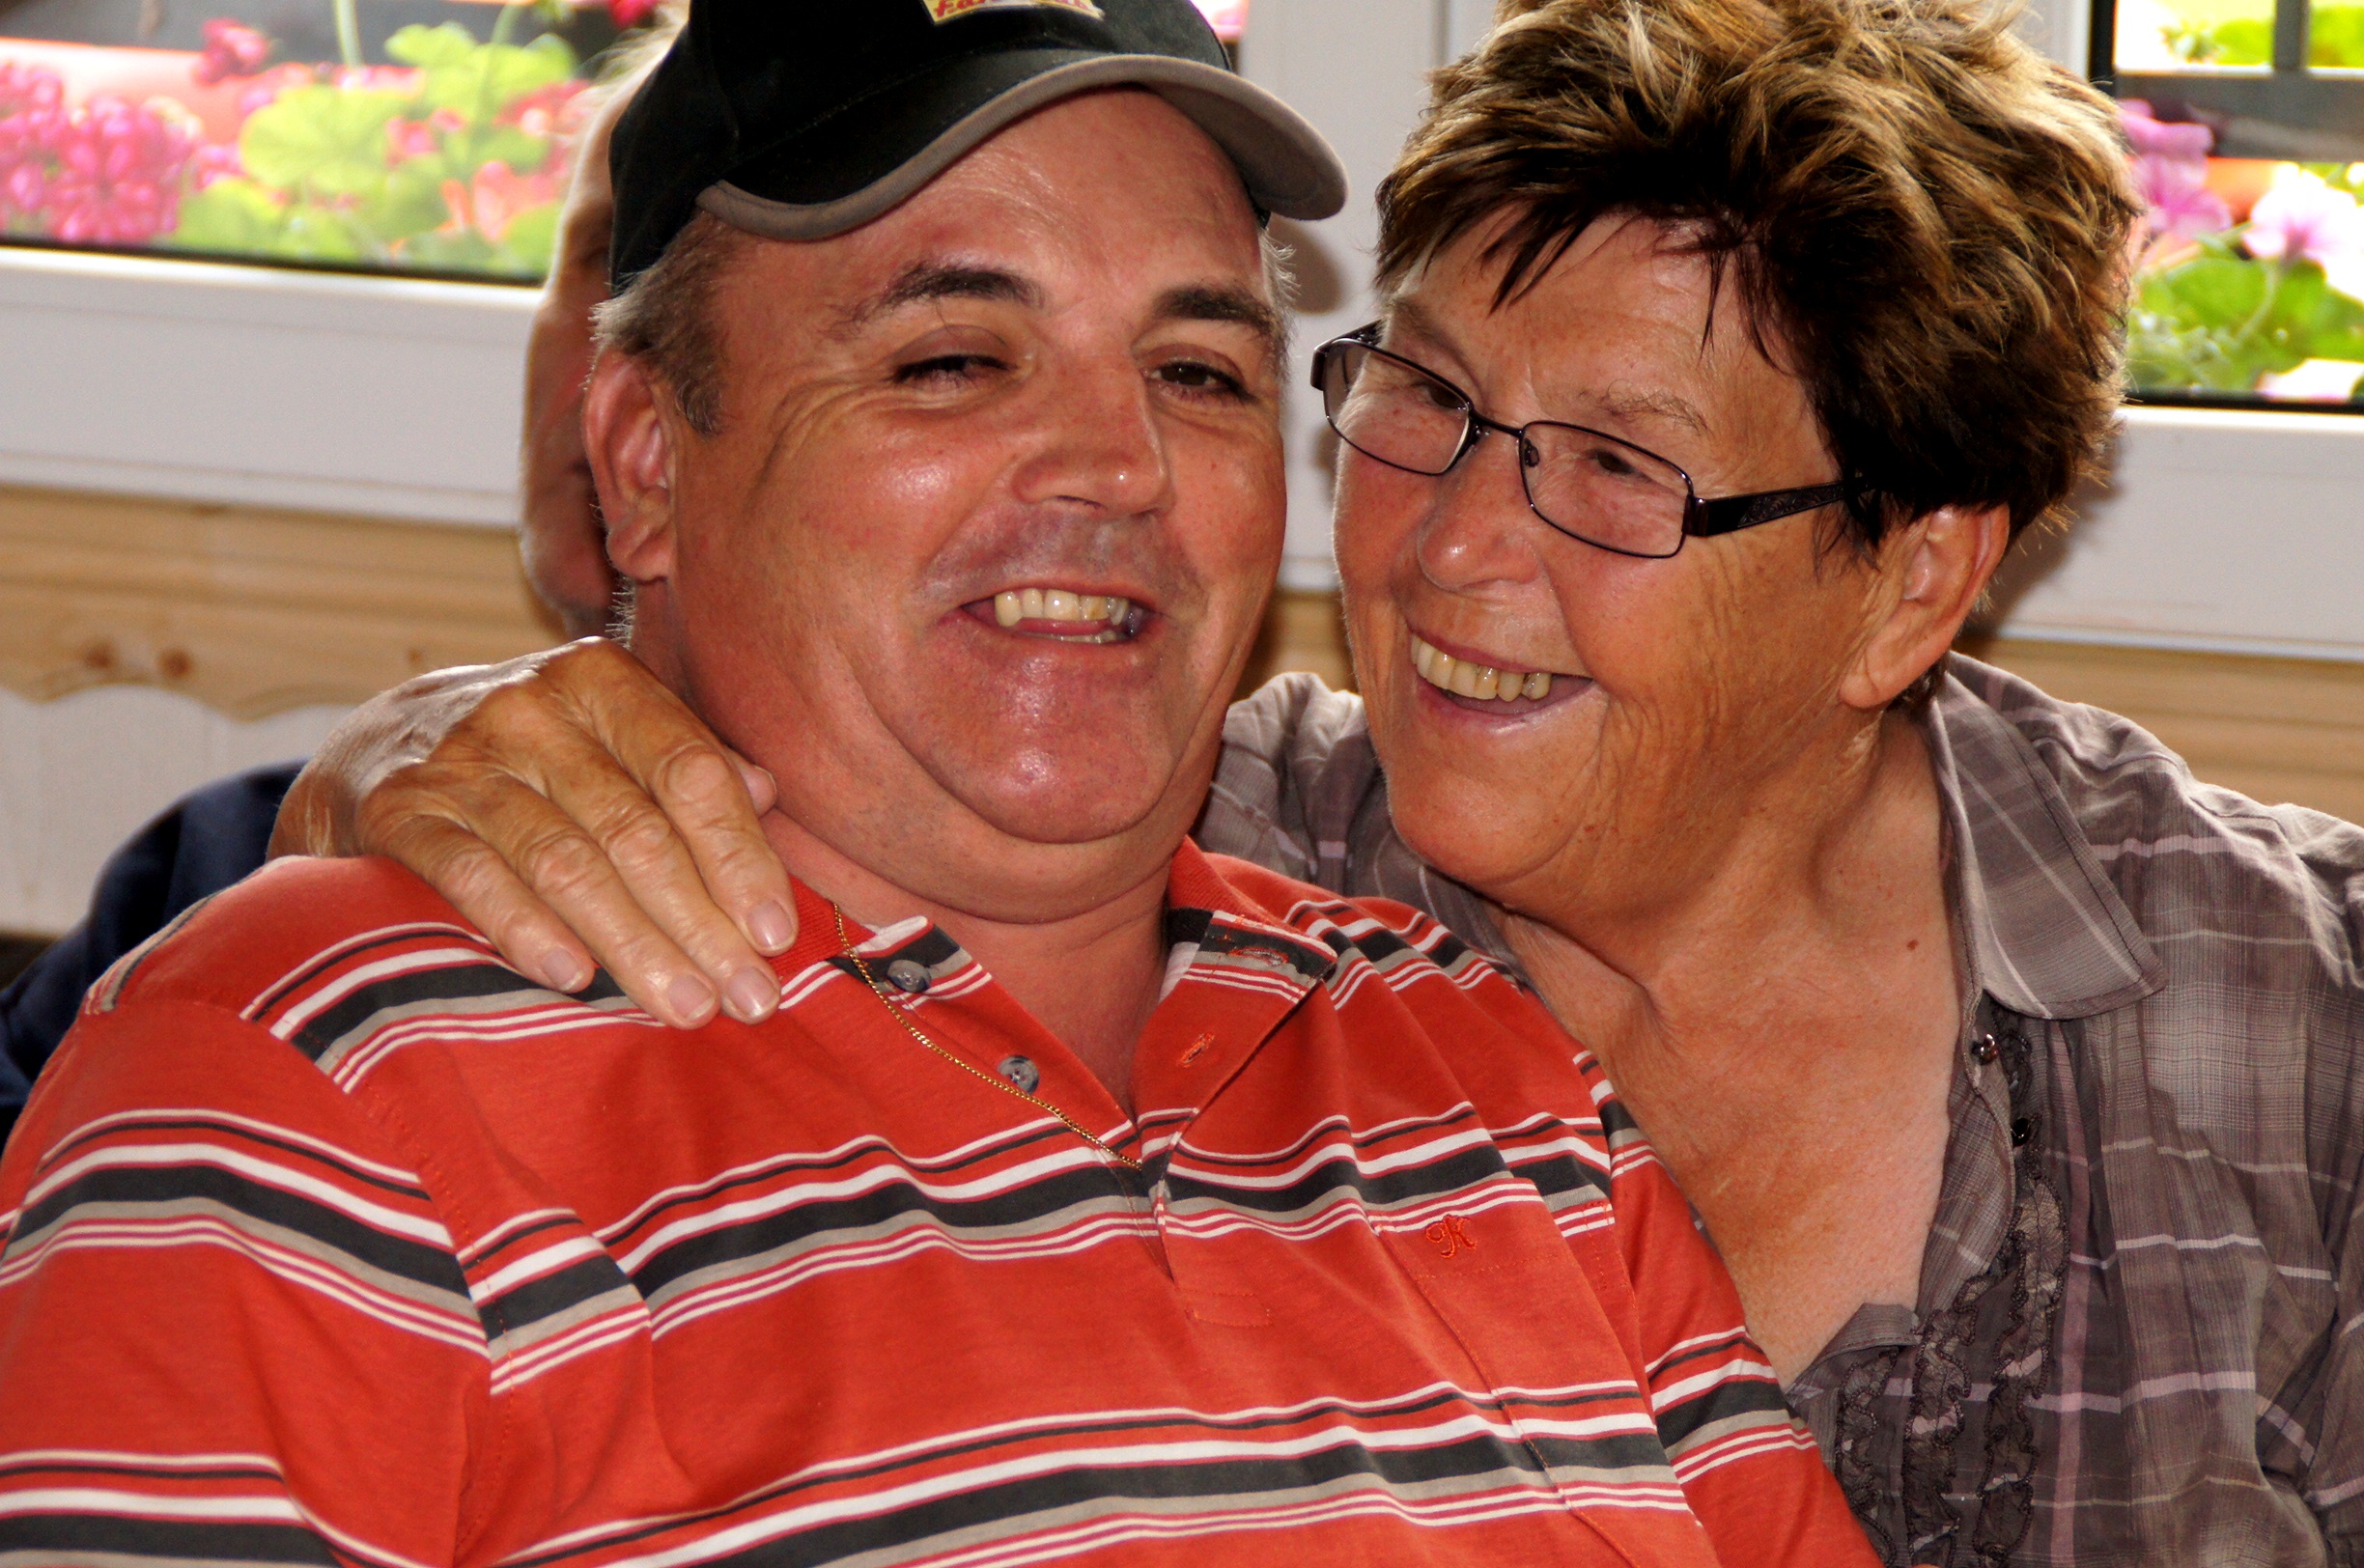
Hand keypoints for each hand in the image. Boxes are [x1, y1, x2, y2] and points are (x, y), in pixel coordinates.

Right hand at [271, 638, 795, 1028]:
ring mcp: (458, 758)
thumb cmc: (530, 758)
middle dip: (700, 923)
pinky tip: (575, 979)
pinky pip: (471, 877)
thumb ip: (684, 765)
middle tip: (748, 997)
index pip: (690, 772)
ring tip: (685, 1007)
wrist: (372, 748)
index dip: (740, 857)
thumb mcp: (608, 738)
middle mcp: (529, 708)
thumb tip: (768, 794)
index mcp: (600, 682)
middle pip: (634, 829)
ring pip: (565, 863)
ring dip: (633, 945)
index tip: (777, 937)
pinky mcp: (395, 810)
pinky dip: (526, 929)